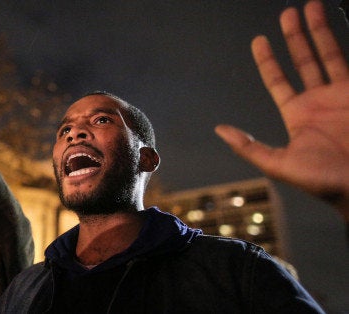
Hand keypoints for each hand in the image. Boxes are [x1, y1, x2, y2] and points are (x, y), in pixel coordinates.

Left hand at [215, 1, 348, 218]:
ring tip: (311, 7)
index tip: (259, 40)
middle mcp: (319, 100)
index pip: (278, 80)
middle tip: (288, 14)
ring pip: (329, 55)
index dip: (268, 60)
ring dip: (320, 31)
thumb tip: (220, 130)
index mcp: (298, 114)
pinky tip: (340, 23)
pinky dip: (344, 44)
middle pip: (304, 61)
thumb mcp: (279, 164)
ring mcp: (342, 95)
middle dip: (295, 37)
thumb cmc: (323, 181)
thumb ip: (249, 147)